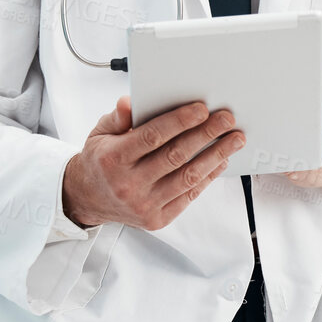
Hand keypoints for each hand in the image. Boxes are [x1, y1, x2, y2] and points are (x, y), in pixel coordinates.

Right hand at [61, 97, 244, 230]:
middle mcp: (129, 185)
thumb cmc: (99, 161)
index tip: (202, 109)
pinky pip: (190, 195)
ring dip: (216, 156)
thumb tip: (130, 102)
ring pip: (188, 177)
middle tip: (227, 119)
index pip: (152, 137)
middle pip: (176, 156)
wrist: (87, 199)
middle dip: (206, 134)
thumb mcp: (100, 133)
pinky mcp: (158, 219)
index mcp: (113, 160)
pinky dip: (208, 176)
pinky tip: (221, 160)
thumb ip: (117, 118)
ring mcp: (144, 205)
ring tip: (234, 140)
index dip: (179, 121)